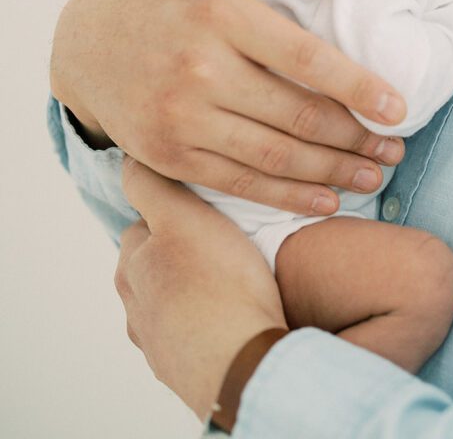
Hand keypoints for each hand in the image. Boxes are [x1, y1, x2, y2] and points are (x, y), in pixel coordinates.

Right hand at [51, 0, 405, 214]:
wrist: (86, 40)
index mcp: (220, 15)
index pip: (304, 57)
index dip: (357, 86)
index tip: (398, 106)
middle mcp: (199, 68)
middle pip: (295, 114)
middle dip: (355, 137)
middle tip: (396, 147)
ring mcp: (181, 118)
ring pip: (273, 155)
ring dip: (333, 171)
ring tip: (375, 174)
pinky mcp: (169, 155)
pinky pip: (238, 183)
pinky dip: (287, 196)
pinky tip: (326, 198)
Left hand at [115, 158, 284, 419]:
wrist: (246, 363)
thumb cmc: (219, 285)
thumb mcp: (184, 217)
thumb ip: (153, 187)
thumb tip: (129, 159)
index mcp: (131, 268)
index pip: (143, 225)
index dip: (174, 211)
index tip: (202, 209)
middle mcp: (136, 309)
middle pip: (154, 266)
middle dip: (181, 252)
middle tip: (221, 240)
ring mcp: (159, 344)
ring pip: (173, 302)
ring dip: (194, 289)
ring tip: (233, 277)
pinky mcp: (187, 370)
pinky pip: (195, 334)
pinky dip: (210, 321)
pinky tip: (235, 312)